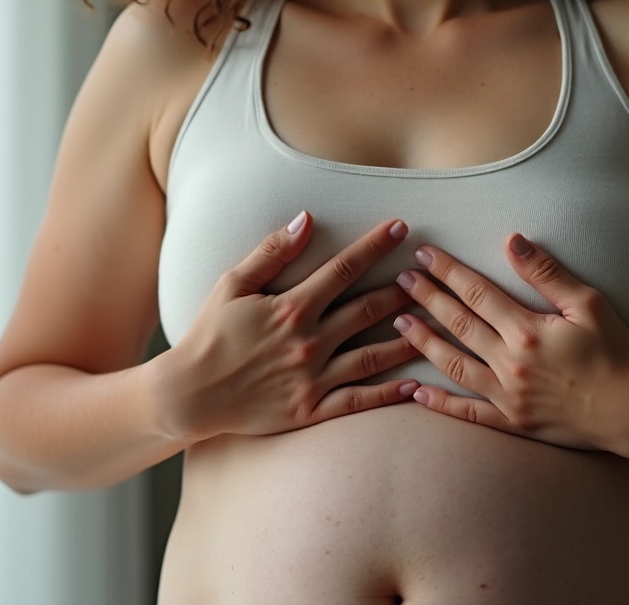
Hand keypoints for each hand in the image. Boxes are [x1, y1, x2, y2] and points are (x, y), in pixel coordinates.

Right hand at [165, 212, 422, 441]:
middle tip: (433, 277)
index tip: (402, 228)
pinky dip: (388, 394)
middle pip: (368, 310)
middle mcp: (309, 341)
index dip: (375, 246)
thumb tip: (306, 219)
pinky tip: (414, 384)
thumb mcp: (232, 284)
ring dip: (407, 338)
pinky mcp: (311, 410)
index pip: (344, 269)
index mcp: (291, 307)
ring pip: (373, 356)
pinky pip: (358, 401)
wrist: (189, 394)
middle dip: (404, 290)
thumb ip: (271, 252)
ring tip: (438, 324)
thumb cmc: (209, 334)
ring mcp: (312, 378)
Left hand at [391, 233, 628, 452]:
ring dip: (423, 342)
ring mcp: (508, 396)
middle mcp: (510, 363)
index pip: (477, 293)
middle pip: (458, 324)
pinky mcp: (512, 422)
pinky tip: (415, 391)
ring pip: (453, 365)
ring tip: (398, 322)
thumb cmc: (619, 355)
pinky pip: (467, 413)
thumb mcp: (590, 304)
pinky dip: (439, 403)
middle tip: (401, 280)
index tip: (424, 255)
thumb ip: (547, 274)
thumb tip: (513, 241)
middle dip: (427, 298)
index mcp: (527, 330)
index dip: (448, 271)